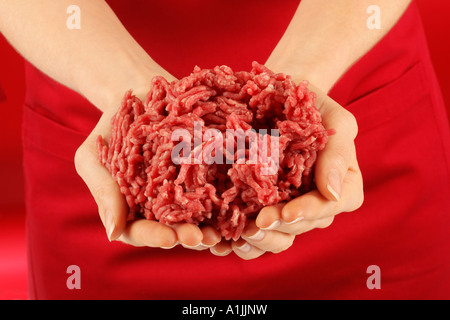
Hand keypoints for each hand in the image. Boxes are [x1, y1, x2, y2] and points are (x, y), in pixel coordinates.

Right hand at [74, 87, 221, 249]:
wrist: (137, 92)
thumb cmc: (111, 127)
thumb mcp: (94, 157)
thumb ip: (103, 192)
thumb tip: (112, 234)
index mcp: (132, 207)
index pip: (140, 232)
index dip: (154, 237)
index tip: (169, 238)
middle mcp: (160, 203)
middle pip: (174, 229)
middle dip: (187, 236)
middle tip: (200, 238)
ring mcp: (184, 188)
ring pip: (197, 216)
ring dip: (210, 227)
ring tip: (221, 232)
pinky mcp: (203, 171)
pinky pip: (215, 189)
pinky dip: (225, 201)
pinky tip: (234, 207)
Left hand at [210, 84, 363, 258]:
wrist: (276, 94)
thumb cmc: (310, 104)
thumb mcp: (334, 117)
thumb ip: (339, 152)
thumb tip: (332, 193)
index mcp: (339, 184)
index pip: (331, 207)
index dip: (310, 213)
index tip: (287, 213)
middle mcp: (313, 201)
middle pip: (302, 226)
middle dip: (279, 228)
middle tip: (256, 224)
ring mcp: (286, 205)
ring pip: (278, 236)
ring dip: (260, 241)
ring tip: (239, 235)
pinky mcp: (260, 205)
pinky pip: (254, 231)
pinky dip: (238, 240)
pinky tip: (221, 242)